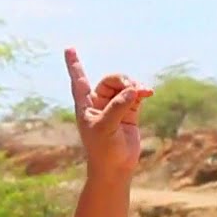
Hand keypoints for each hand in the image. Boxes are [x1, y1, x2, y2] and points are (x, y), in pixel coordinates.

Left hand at [64, 47, 151, 180]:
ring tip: (143, 91)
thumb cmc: (103, 150)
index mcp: (85, 105)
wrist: (115, 168)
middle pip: (110, 80)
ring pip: (124, 86)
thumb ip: (118, 107)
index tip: (69, 48)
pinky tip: (148, 92)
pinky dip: (141, 91)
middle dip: (122, 80)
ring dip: (134, 85)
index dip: (74, 64)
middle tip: (132, 87)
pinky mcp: (129, 113)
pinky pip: (135, 95)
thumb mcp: (106, 127)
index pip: (78, 80)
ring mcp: (115, 108)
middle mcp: (99, 104)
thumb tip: (132, 90)